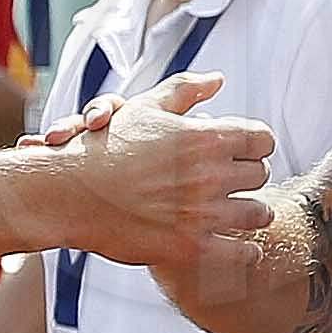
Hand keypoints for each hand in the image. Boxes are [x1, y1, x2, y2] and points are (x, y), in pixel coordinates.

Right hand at [51, 66, 278, 266]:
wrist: (70, 193)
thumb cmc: (106, 148)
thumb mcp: (146, 107)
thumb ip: (186, 90)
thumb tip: (217, 80)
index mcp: (205, 137)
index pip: (262, 139)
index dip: (256, 143)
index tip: (247, 150)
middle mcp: (210, 174)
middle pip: (260, 174)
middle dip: (251, 176)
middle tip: (241, 181)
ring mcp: (202, 213)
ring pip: (258, 213)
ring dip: (253, 212)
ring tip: (245, 213)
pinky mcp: (191, 246)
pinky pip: (241, 252)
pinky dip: (246, 250)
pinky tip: (243, 246)